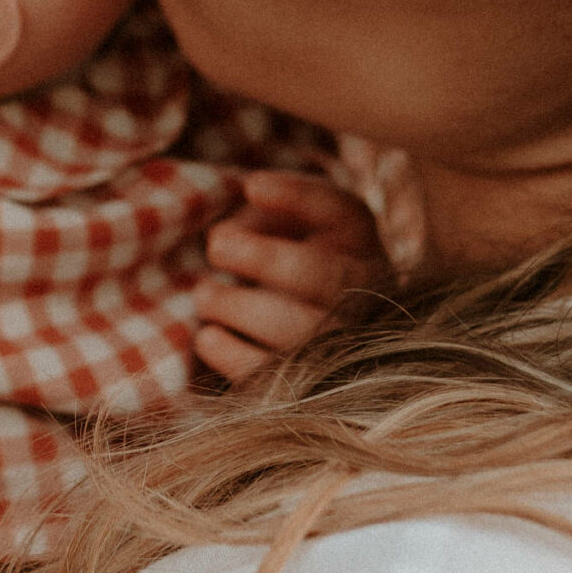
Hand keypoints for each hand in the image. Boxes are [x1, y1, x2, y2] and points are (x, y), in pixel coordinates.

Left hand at [194, 168, 390, 384]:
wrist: (318, 337)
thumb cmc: (286, 265)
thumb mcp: (286, 226)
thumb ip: (265, 216)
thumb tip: (232, 227)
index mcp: (359, 243)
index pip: (342, 210)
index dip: (297, 196)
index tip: (252, 186)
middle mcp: (365, 293)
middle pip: (322, 275)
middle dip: (262, 257)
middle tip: (215, 245)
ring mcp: (342, 345)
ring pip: (295, 329)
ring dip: (235, 306)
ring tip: (206, 294)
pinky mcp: (307, 386)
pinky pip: (269, 374)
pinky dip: (229, 354)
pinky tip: (210, 335)